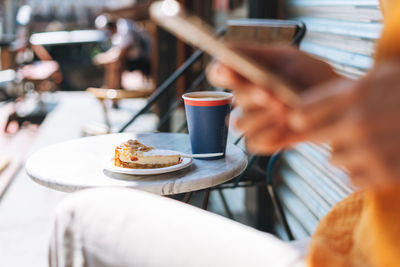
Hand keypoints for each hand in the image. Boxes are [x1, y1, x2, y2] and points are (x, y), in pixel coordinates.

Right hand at [206, 45, 338, 152]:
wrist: (339, 105)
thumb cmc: (313, 78)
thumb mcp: (287, 57)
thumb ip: (256, 54)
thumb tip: (226, 52)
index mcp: (247, 76)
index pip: (219, 73)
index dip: (220, 72)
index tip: (230, 71)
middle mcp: (247, 99)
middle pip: (232, 100)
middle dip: (250, 96)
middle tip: (271, 93)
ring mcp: (254, 122)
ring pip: (240, 124)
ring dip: (260, 117)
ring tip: (285, 109)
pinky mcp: (265, 141)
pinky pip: (255, 142)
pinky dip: (270, 135)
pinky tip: (286, 126)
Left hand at [289, 61, 399, 186]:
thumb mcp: (378, 78)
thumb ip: (340, 94)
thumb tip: (299, 112)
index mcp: (353, 94)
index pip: (301, 113)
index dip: (300, 117)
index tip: (304, 119)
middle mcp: (357, 123)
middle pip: (313, 138)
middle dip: (324, 134)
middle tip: (343, 128)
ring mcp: (372, 150)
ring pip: (334, 160)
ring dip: (346, 153)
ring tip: (370, 142)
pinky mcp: (387, 173)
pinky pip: (353, 179)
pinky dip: (362, 171)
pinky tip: (379, 157)